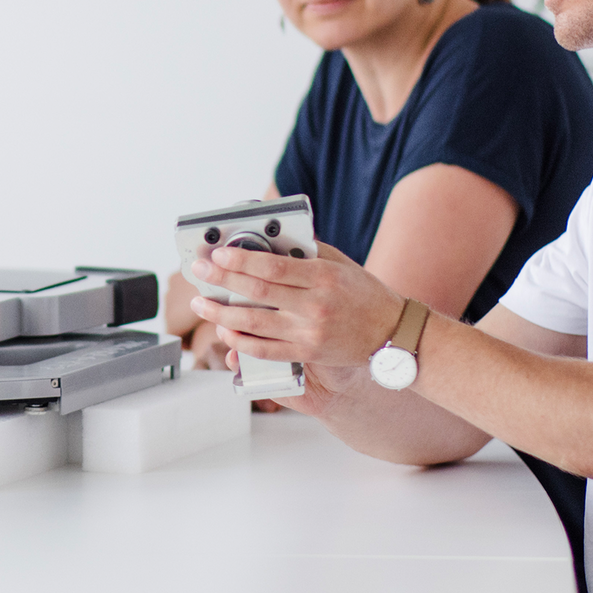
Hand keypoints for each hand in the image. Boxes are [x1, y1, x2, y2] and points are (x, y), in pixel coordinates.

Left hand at [188, 241, 402, 415]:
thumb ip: (307, 251)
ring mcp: (309, 333)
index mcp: (322, 277)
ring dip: (221, 315)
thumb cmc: (365, 293)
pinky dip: (240, 343)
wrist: (393, 333)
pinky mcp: (307, 354)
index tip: (217, 254)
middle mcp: (315, 306)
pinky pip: (265, 350)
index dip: (240, 260)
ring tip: (201, 304)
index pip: (272, 267)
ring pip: (254, 324)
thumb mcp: (340, 263)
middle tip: (198, 272)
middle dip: (221, 281)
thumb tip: (269, 238)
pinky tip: (225, 332)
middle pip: (257, 293)